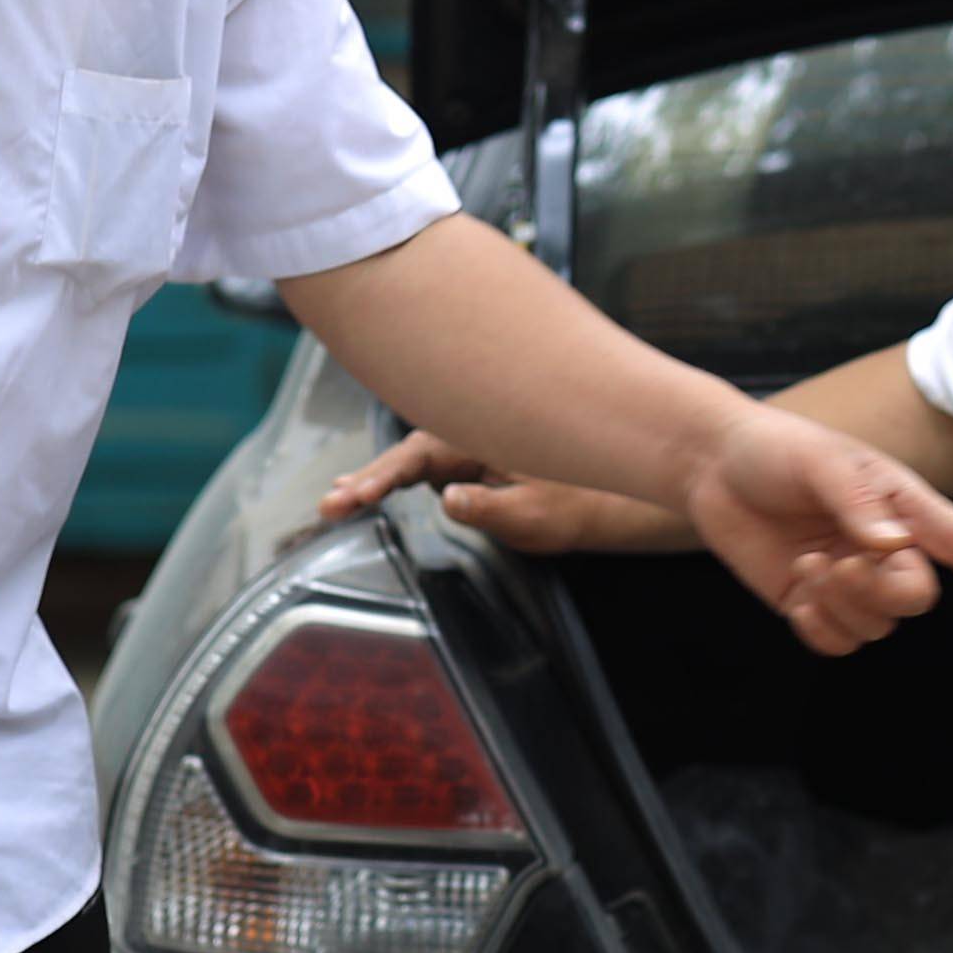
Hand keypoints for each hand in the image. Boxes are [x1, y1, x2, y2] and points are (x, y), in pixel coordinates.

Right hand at [313, 428, 678, 552]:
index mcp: (485, 440)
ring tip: (339, 500)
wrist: (621, 496)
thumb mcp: (539, 514)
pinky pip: (432, 465)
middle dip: (369, 477)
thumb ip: (491, 507)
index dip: (380, 478)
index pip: (418, 457)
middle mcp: (476, 438)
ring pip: (417, 458)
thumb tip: (448, 499)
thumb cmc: (586, 502)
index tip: (349, 499)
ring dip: (380, 478)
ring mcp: (476, 448)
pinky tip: (372, 490)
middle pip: (409, 453)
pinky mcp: (479, 462)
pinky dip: (401, 477)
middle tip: (331, 505)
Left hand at [676, 404, 952, 657]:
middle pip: (916, 597)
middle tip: (840, 564)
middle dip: (882, 592)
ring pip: (877, 626)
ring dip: (841, 605)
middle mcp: (887, 548)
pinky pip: (839, 644)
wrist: (716, 467)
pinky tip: (799, 596)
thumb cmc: (776, 451)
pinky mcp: (816, 605)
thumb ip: (856, 500)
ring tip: (807, 563)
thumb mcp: (819, 461)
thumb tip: (891, 545)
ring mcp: (852, 581)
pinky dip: (820, 630)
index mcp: (903, 506)